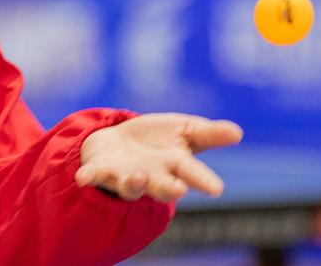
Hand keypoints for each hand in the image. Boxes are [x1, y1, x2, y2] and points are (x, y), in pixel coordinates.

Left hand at [76, 113, 242, 202]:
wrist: (120, 142)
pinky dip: (89, 178)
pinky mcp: (101, 171)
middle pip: (161, 186)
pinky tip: (83, 178)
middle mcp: (152, 176)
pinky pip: (94, 177)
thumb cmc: (159, 140)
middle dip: (168, 188)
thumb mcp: (185, 131)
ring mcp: (125, 176)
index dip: (204, 181)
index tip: (217, 188)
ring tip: (138, 176)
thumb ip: (209, 134)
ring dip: (133, 183)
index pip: (192, 174)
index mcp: (174, 166)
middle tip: (177, 190)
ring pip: (130, 186)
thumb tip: (237, 132)